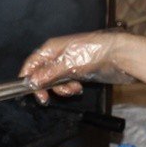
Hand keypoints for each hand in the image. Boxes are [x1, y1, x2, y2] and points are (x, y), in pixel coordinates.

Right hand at [18, 30, 133, 102]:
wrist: (118, 55)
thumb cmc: (94, 52)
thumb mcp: (68, 63)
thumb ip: (48, 73)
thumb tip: (31, 81)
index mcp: (51, 48)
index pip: (32, 63)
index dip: (28, 77)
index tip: (29, 91)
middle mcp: (57, 55)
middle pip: (41, 74)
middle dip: (45, 87)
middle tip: (47, 98)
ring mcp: (67, 64)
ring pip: (54, 81)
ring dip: (60, 89)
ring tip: (72, 89)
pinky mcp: (77, 71)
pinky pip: (66, 83)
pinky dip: (70, 88)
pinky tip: (78, 87)